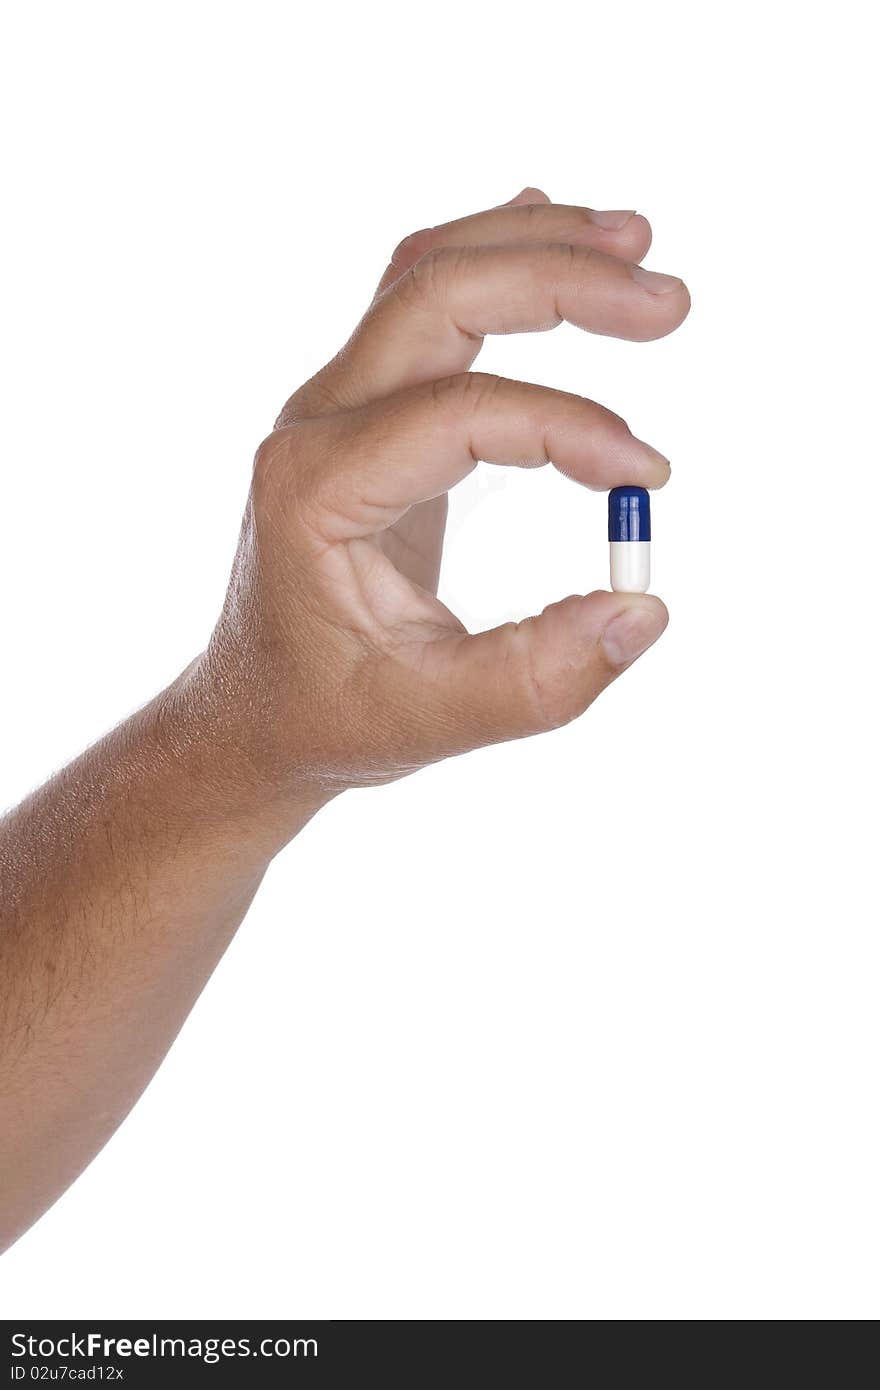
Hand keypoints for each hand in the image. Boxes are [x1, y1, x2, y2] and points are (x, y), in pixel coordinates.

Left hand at [192, 190, 689, 800]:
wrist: (254, 711)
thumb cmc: (328, 716)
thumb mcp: (434, 719)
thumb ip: (539, 677)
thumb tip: (644, 609)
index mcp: (318, 490)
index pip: (462, 412)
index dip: (570, 431)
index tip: (648, 481)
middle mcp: (316, 424)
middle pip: (439, 293)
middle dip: (561, 280)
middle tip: (672, 304)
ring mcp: (333, 406)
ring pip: (428, 273)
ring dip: (531, 245)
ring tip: (635, 240)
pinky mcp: (363, 411)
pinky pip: (422, 303)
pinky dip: (491, 257)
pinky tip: (550, 226)